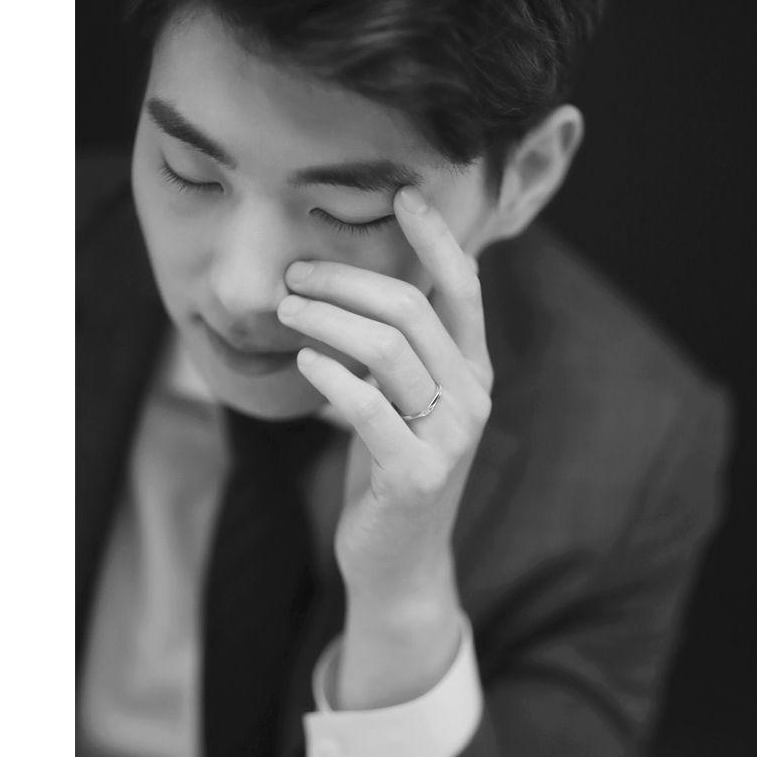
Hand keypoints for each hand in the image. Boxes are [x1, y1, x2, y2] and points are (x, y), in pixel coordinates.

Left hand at [277, 186, 493, 706]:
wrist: (398, 560)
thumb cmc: (391, 468)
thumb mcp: (401, 401)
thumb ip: (397, 349)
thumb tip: (354, 285)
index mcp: (471, 370)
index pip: (463, 287)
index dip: (435, 238)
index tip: (400, 196)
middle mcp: (471, 397)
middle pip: (410, 309)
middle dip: (345, 281)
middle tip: (294, 275)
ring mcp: (449, 437)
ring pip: (387, 349)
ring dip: (327, 319)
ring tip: (285, 310)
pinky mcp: (416, 475)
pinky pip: (367, 406)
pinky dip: (330, 374)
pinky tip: (302, 360)